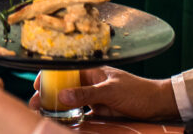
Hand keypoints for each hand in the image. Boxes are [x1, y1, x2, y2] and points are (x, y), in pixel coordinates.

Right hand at [28, 66, 176, 120]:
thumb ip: (86, 94)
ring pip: (70, 100)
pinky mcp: (100, 111)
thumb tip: (62, 96)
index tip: (36, 85)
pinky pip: (81, 113)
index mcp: (92, 71)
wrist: (157, 105)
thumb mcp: (110, 91)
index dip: (49, 76)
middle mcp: (90, 82)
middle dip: (48, 93)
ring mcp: (94, 97)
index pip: (65, 69)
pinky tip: (62, 121)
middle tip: (35, 104)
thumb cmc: (137, 92)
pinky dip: (70, 117)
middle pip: (64, 86)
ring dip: (57, 106)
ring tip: (43, 113)